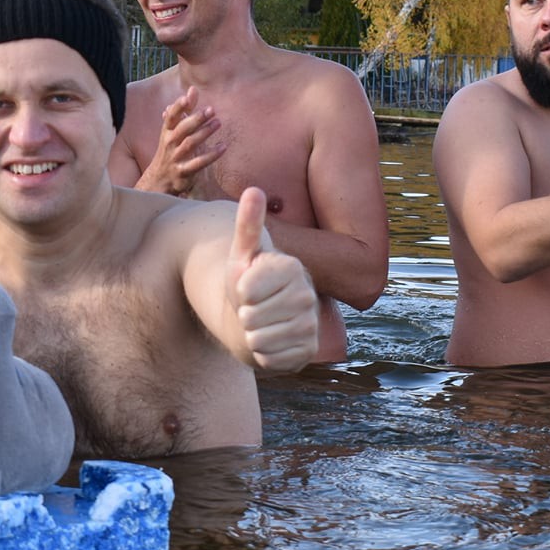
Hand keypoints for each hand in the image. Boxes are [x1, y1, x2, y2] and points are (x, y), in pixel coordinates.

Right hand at [138, 86, 223, 195]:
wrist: (159, 179)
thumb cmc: (171, 149)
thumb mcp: (175, 130)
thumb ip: (185, 110)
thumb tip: (193, 89)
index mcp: (167, 132)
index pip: (171, 117)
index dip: (177, 107)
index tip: (187, 98)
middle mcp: (170, 144)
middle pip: (182, 129)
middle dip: (196, 119)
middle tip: (211, 110)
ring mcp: (176, 158)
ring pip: (190, 144)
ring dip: (204, 133)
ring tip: (218, 123)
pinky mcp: (183, 172)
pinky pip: (198, 163)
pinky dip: (211, 155)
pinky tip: (223, 147)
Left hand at [225, 187, 317, 371]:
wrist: (257, 314)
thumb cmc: (246, 280)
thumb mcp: (240, 253)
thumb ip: (248, 223)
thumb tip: (254, 190)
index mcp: (291, 268)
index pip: (248, 289)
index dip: (239, 290)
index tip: (246, 286)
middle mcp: (306, 295)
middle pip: (253, 316)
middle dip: (243, 314)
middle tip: (251, 307)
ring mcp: (310, 324)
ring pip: (260, 339)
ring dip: (250, 335)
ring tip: (258, 323)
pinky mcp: (307, 350)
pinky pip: (271, 359)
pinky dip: (262, 354)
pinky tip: (268, 340)